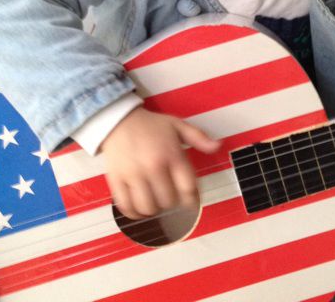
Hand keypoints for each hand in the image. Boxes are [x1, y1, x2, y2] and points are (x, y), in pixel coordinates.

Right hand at [100, 106, 220, 218]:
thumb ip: (198, 137)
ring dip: (155, 210)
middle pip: (169, 201)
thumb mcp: (177, 125)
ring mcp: (134, 174)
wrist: (119, 120)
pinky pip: (127, 206)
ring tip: (156, 202)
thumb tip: (217, 146)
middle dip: (172, 203)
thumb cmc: (150, 125)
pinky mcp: (117, 180)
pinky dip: (134, 213)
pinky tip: (140, 207)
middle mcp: (153, 166)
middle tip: (171, 198)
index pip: (188, 187)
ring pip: (148, 207)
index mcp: (171, 154)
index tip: (191, 203)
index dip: (192, 200)